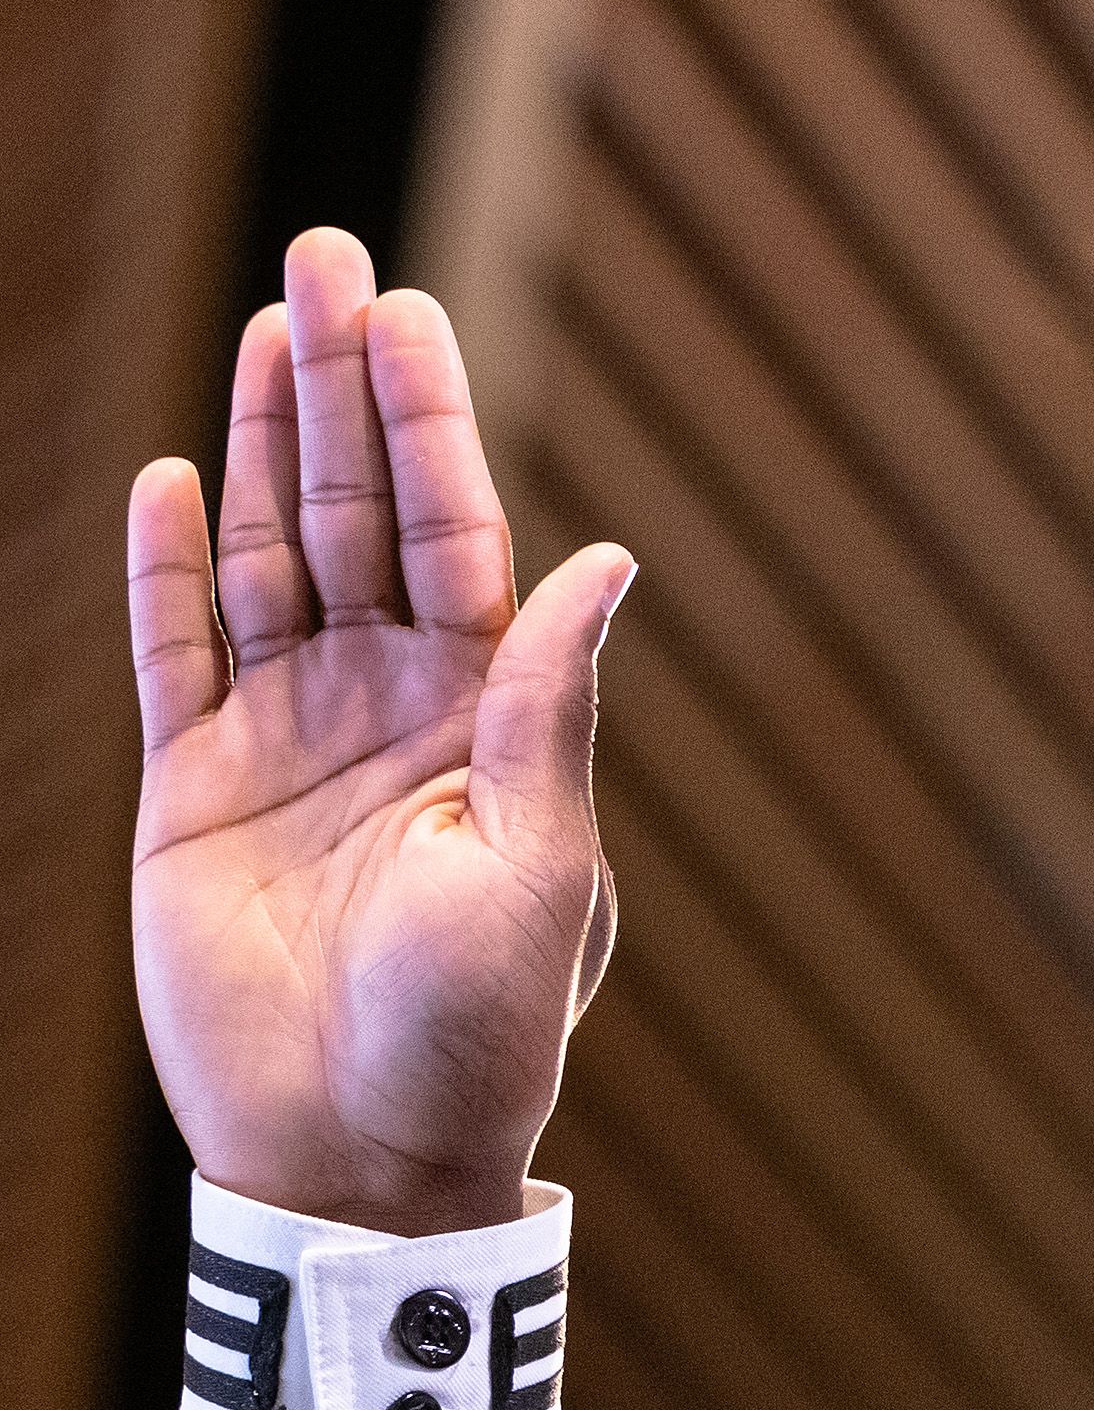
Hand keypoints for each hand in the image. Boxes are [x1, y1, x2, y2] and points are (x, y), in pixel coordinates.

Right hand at [127, 229, 627, 1235]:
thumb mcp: (539, 864)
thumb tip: (609, 561)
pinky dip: (169, 569)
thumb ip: (548, 709)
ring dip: (264, 443)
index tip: (402, 310)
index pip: (453, 531)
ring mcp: (289, 740)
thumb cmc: (475, 1030)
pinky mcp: (197, 792)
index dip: (424, 420)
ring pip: (268, 556)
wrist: (362, 1151)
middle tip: (324, 259)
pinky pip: (175, 654)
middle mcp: (390, 707)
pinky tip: (173, 476)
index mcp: (486, 718)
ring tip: (264, 326)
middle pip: (356, 513)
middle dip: (340, 388)